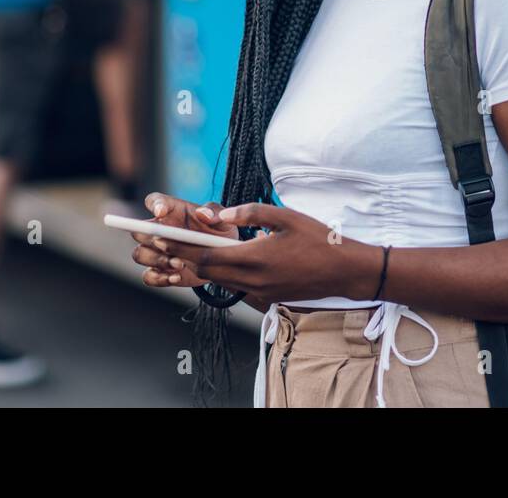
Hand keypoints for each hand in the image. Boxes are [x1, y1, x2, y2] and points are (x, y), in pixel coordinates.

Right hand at [131, 193, 237, 288]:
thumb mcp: (223, 219)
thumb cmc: (220, 231)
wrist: (224, 259)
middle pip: (139, 231)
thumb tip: (203, 214)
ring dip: (156, 260)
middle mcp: (159, 230)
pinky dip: (159, 278)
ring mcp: (158, 251)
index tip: (161, 213)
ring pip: (139, 254)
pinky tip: (177, 277)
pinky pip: (148, 276)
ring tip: (180, 264)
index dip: (154, 205)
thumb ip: (214, 213)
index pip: (154, 200)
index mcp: (172, 211)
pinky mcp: (161, 271)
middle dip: (150, 238)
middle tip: (167, 244)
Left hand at [151, 203, 383, 305]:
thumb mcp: (286, 217)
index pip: (207, 257)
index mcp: (255, 259)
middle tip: (162, 243)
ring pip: (220, 279)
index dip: (181, 249)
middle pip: (207, 271)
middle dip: (182, 257)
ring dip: (199, 266)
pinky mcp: (268, 294)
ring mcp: (260, 290)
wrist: (345, 271)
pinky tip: (216, 261)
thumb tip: (220, 212)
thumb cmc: (319, 240)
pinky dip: (220, 273)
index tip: (162, 238)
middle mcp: (253, 280)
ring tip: (180, 251)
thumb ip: (251, 212)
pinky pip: (235, 284)